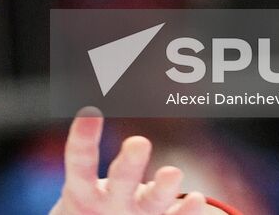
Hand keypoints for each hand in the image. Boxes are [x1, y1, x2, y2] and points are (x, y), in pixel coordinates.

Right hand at [49, 109, 208, 214]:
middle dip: (130, 165)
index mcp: (81, 188)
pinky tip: (199, 199)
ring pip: (150, 206)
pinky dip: (184, 213)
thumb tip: (100, 78)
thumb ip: (87, 144)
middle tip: (140, 142)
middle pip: (119, 183)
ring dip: (163, 190)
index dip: (83, 137)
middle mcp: (106, 204)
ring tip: (174, 173)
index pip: (79, 161)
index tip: (90, 111)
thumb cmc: (90, 196)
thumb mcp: (81, 177)